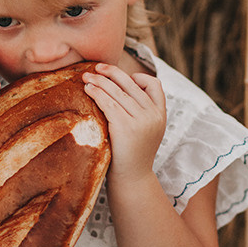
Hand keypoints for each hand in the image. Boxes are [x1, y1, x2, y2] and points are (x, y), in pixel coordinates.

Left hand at [82, 63, 165, 177]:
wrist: (132, 179)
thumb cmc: (132, 154)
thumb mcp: (146, 131)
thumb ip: (140, 112)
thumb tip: (119, 90)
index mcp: (161, 114)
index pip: (155, 85)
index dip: (139, 77)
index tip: (121, 79)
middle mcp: (153, 115)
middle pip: (131, 84)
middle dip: (112, 73)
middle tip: (96, 67)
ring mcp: (141, 120)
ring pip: (118, 92)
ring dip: (100, 81)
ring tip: (86, 76)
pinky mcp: (125, 126)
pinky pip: (108, 103)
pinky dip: (97, 93)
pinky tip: (87, 89)